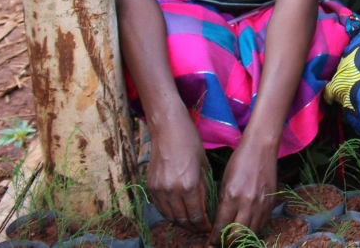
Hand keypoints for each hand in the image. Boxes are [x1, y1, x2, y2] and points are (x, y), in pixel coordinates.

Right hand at [147, 117, 211, 235]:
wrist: (167, 129)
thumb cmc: (190, 142)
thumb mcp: (204, 165)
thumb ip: (204, 187)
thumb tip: (206, 206)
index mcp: (189, 185)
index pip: (196, 216)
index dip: (203, 226)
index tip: (209, 229)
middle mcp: (172, 191)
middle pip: (182, 219)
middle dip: (193, 227)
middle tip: (200, 229)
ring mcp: (159, 190)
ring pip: (169, 216)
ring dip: (180, 222)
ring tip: (190, 223)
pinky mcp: (150, 186)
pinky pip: (160, 207)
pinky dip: (169, 213)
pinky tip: (177, 212)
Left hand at [208, 140, 278, 245]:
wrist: (261, 148)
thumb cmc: (239, 161)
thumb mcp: (224, 182)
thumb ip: (222, 203)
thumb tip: (220, 223)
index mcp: (232, 196)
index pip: (221, 226)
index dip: (215, 238)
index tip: (211, 243)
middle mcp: (248, 203)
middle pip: (237, 235)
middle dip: (227, 242)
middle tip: (221, 243)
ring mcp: (262, 204)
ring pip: (251, 232)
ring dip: (241, 239)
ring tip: (233, 239)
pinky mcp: (271, 203)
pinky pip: (262, 224)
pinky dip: (253, 230)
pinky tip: (247, 228)